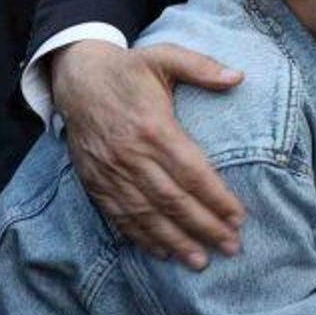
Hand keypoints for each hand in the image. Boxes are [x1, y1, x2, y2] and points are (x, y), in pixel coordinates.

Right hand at [51, 41, 245, 269]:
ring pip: (147, 214)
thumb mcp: (166, 56)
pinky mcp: (96, 181)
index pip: (192, 171)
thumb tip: (238, 76)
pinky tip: (163, 250)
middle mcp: (131, 154)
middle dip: (205, 226)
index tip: (239, 217)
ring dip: (176, 240)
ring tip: (201, 259)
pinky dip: (141, 236)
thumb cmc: (129, 68)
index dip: (216, 197)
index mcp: (153, 126)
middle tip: (232, 246)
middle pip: (173, 199)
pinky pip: (119, 216)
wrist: (76, 78)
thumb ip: (202, 67)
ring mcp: (111, 171)